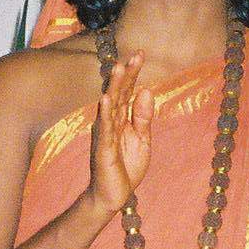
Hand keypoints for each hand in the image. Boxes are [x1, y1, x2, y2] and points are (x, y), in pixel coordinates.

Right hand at [87, 50, 152, 214]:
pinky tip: (105, 99)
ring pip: (110, 106)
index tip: (140, 54)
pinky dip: (104, 113)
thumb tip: (146, 91)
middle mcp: (110, 122)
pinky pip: (104, 129)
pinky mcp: (103, 149)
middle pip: (118, 94)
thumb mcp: (142, 139)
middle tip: (134, 55)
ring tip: (118, 68)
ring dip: (114, 87)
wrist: (114, 194)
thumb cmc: (126, 167)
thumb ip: (143, 117)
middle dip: (126, 75)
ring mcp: (105, 134)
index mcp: (121, 119)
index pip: (127, 92)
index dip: (133, 74)